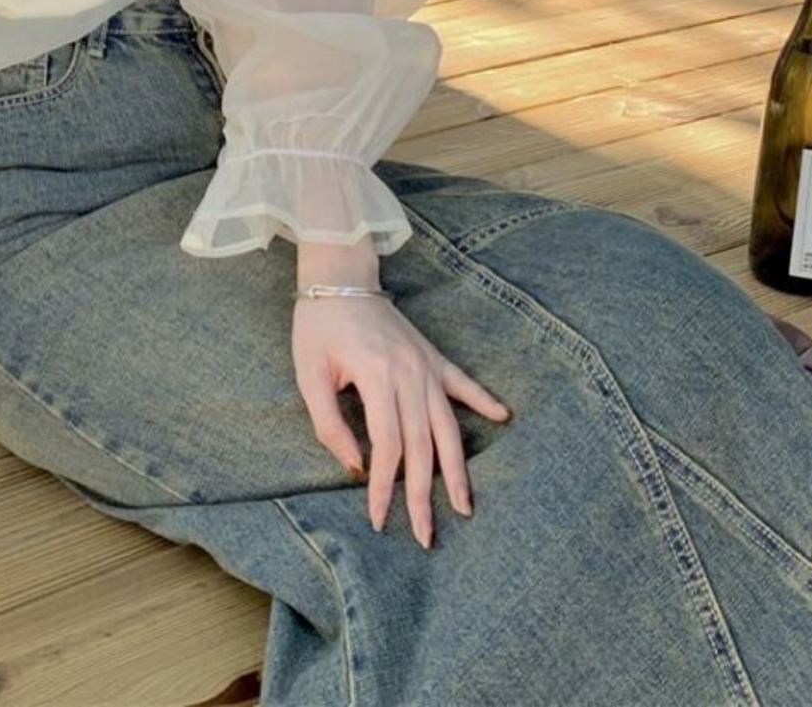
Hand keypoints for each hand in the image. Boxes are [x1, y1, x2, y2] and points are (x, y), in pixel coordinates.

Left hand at [292, 297, 507, 547]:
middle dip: (425, 495)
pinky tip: (503, 417)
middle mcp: (410, 373)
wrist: (339, 275)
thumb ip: (329, 422)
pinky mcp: (431, 355)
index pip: (387, 445)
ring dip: (457, 468)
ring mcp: (425, 364)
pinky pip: (462, 382)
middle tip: (427, 536)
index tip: (378, 520)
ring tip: (466, 505)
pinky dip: (483, 399)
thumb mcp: (308, 373)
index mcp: (378, 376)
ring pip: (447, 425)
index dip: (383, 487)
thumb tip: (354, 465)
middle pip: (423, 445)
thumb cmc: (318, 325)